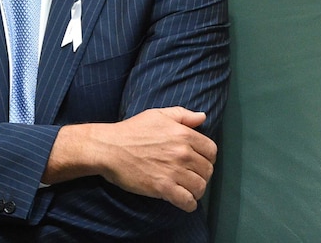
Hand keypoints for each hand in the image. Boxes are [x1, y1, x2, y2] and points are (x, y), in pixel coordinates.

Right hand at [46, 107, 216, 212]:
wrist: (108, 148)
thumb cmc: (131, 130)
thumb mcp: (157, 115)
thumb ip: (182, 115)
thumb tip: (202, 117)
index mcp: (183, 133)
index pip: (211, 151)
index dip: (207, 158)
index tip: (198, 162)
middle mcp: (182, 152)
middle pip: (207, 170)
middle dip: (201, 175)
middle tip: (190, 176)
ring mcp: (174, 171)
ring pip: (200, 187)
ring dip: (196, 190)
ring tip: (187, 189)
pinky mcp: (163, 188)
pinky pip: (188, 202)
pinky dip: (188, 204)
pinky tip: (182, 200)